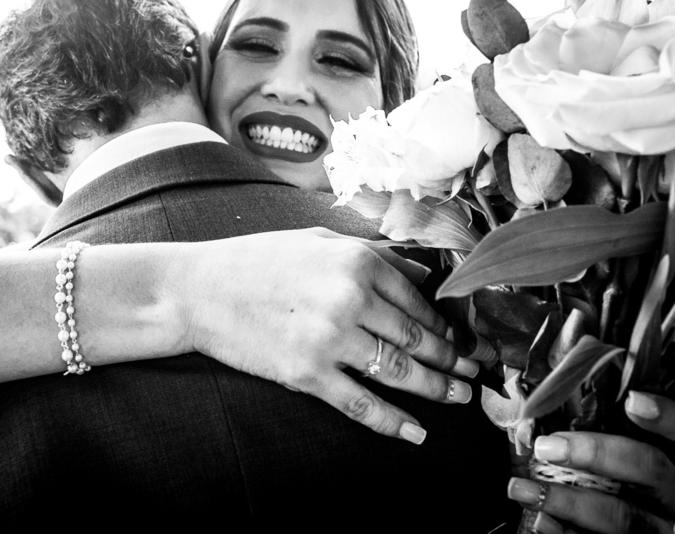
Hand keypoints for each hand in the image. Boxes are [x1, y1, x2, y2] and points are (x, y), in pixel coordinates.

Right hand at [171, 227, 479, 441]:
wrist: (197, 290)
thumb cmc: (258, 260)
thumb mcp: (320, 241)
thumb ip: (375, 255)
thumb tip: (426, 275)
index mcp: (357, 260)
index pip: (418, 300)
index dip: (447, 325)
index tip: (466, 341)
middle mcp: (351, 297)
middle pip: (417, 338)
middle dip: (453, 360)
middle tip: (477, 374)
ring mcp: (329, 338)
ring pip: (398, 372)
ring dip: (435, 389)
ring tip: (459, 397)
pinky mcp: (306, 373)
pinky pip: (360, 403)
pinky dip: (392, 421)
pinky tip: (415, 432)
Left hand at [507, 394, 674, 532]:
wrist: (576, 526)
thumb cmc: (578, 472)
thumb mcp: (586, 441)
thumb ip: (580, 413)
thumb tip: (544, 375)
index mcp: (664, 455)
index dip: (672, 415)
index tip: (632, 399)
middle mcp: (666, 493)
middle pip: (654, 469)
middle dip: (597, 453)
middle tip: (547, 447)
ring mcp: (653, 527)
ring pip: (625, 516)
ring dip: (568, 501)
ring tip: (522, 489)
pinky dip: (566, 533)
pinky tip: (541, 521)